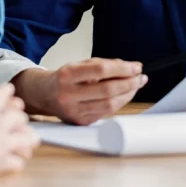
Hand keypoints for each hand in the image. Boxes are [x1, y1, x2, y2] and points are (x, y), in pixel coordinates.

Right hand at [0, 83, 36, 174]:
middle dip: (19, 116)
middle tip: (21, 116)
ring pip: (23, 139)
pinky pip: (15, 162)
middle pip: (16, 117)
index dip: (5, 92)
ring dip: (28, 138)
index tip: (9, 89)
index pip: (0, 96)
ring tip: (33, 139)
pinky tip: (19, 161)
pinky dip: (17, 162)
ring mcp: (1, 144)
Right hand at [14, 58, 146, 125]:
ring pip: (109, 105)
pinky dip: (119, 103)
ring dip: (128, 95)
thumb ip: (101, 65)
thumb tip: (127, 68)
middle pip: (107, 90)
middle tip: (141, 77)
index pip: (100, 70)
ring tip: (136, 85)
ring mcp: (74, 111)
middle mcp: (69, 94)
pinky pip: (106, 113)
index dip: (122, 69)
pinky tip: (125, 95)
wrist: (44, 94)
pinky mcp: (80, 122)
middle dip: (129, 83)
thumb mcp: (78, 65)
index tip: (136, 67)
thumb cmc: (65, 77)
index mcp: (67, 75)